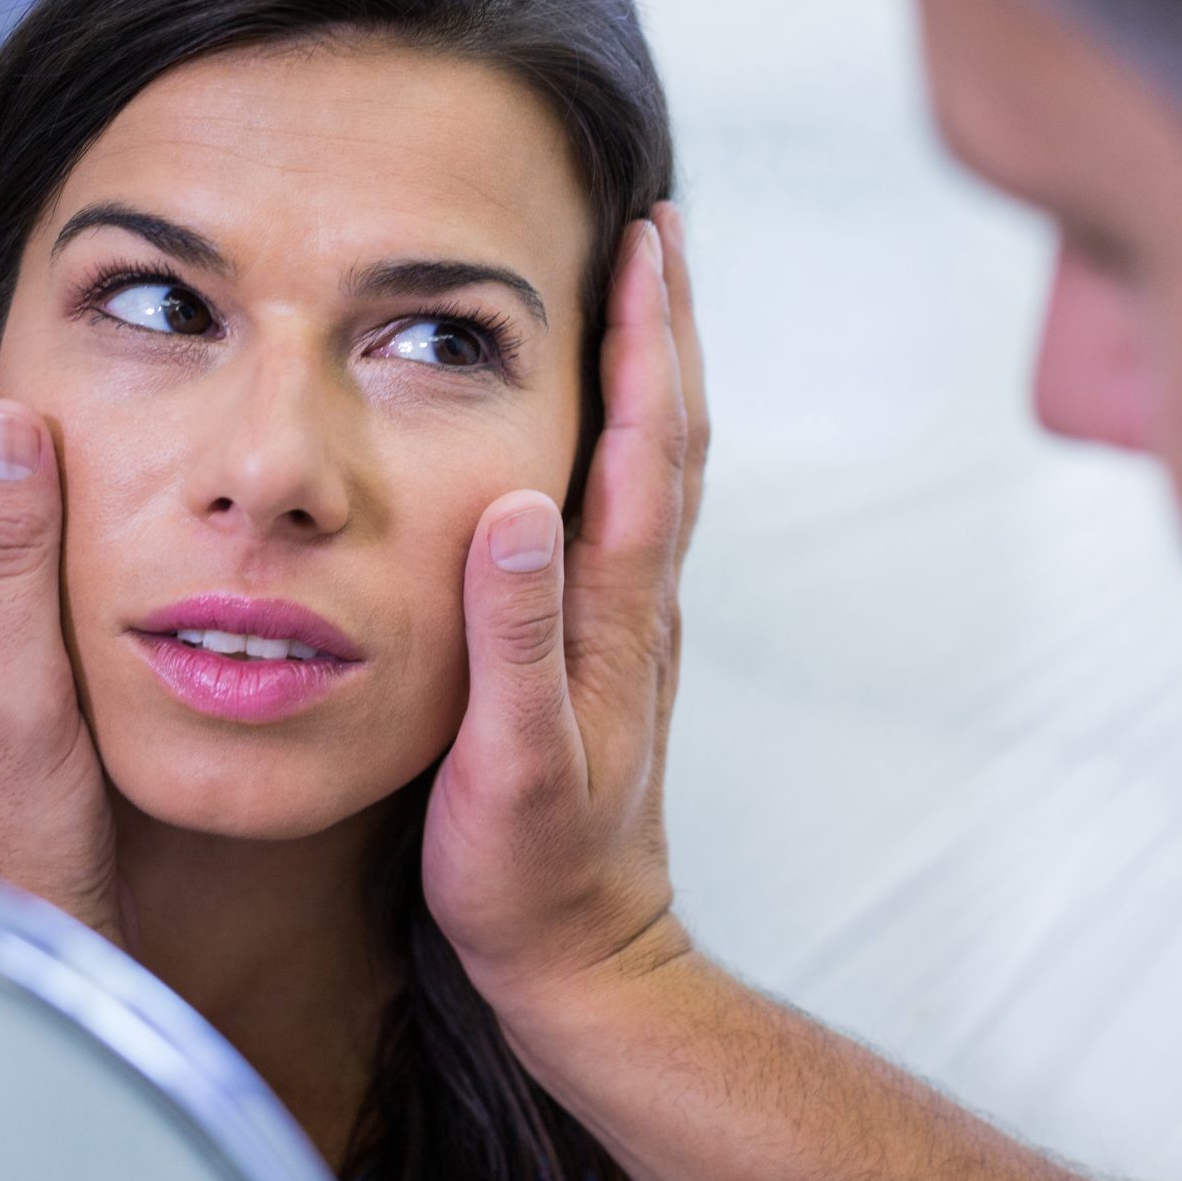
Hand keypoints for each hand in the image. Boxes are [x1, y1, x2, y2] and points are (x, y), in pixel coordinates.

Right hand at [423, 203, 707, 1012]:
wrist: (585, 958)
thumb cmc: (535, 877)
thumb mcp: (510, 767)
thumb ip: (512, 641)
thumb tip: (518, 506)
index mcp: (614, 613)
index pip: (644, 445)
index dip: (645, 338)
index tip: (643, 238)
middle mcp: (637, 602)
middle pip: (671, 433)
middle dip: (666, 322)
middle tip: (654, 222)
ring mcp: (630, 623)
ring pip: (659, 466)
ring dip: (657, 368)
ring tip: (639, 291)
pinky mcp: (608, 646)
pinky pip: (633, 509)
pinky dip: (632, 435)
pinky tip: (605, 422)